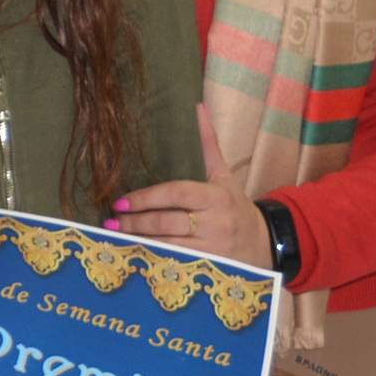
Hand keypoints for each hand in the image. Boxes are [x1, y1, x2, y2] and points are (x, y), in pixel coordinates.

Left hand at [104, 105, 269, 268]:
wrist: (265, 243)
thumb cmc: (235, 206)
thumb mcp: (223, 175)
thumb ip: (207, 144)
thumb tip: (197, 108)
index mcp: (216, 197)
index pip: (175, 193)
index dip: (145, 198)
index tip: (120, 202)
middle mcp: (215, 223)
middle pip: (166, 222)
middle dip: (135, 222)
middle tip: (111, 220)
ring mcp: (213, 249)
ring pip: (167, 245)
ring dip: (138, 241)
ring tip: (115, 236)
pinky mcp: (209, 267)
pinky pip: (175, 263)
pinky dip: (152, 258)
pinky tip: (134, 254)